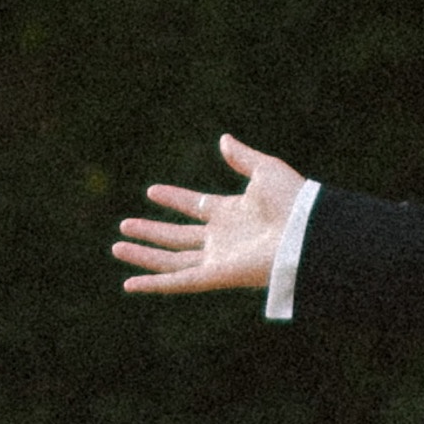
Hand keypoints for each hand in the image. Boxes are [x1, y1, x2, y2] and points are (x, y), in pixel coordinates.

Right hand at [110, 135, 314, 295]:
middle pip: (178, 236)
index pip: (196, 206)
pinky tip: (129, 283)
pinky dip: (153, 284)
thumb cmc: (293, 201)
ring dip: (144, 255)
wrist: (307, 232)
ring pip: (172, 259)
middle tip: (124, 224)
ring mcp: (217, 258)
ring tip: (117, 247)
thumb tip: (223, 139)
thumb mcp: (265, 170)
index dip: (175, 199)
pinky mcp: (215, 276)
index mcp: (233, 212)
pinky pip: (178, 281)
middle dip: (151, 231)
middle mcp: (222, 237)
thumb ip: (242, 157)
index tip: (152, 191)